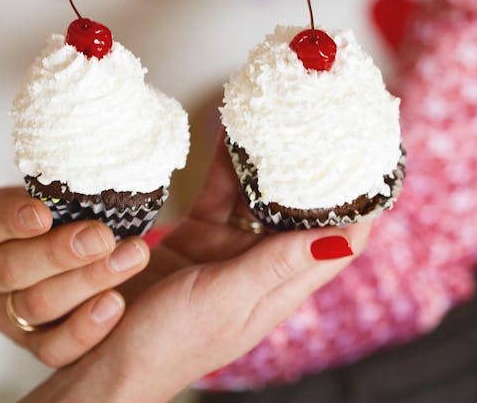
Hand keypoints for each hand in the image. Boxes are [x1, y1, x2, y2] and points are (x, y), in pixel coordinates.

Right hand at [0, 189, 149, 366]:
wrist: (92, 259)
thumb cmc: (78, 215)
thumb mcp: (67, 192)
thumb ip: (79, 176)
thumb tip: (116, 143)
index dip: (13, 217)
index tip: (45, 212)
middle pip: (11, 268)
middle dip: (59, 252)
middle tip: (101, 237)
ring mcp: (6, 314)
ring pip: (36, 305)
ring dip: (86, 281)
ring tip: (128, 258)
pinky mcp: (34, 345)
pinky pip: (53, 348)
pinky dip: (84, 328)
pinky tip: (115, 304)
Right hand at [20, 135, 372, 400]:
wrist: (104, 356)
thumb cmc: (167, 345)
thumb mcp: (226, 299)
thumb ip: (276, 264)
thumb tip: (342, 239)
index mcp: (280, 288)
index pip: (339, 243)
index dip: (360, 207)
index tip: (372, 164)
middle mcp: (261, 266)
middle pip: (300, 211)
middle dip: (312, 172)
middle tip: (321, 126)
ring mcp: (228, 249)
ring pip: (258, 195)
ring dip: (267, 162)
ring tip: (277, 119)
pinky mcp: (197, 235)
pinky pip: (218, 192)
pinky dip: (223, 165)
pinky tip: (229, 134)